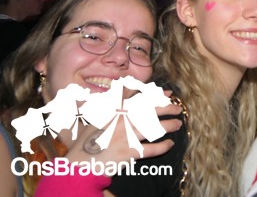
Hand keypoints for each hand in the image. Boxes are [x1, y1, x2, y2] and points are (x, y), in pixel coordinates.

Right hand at [62, 98, 181, 174]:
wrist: (79, 165)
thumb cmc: (83, 144)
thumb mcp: (90, 120)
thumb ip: (99, 106)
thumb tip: (100, 92)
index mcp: (114, 111)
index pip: (138, 97)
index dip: (155, 94)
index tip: (167, 93)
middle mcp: (122, 121)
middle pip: (150, 110)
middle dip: (167, 107)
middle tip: (178, 108)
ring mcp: (127, 136)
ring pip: (154, 127)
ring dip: (169, 125)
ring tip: (178, 124)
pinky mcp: (130, 152)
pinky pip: (151, 149)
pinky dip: (163, 147)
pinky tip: (170, 144)